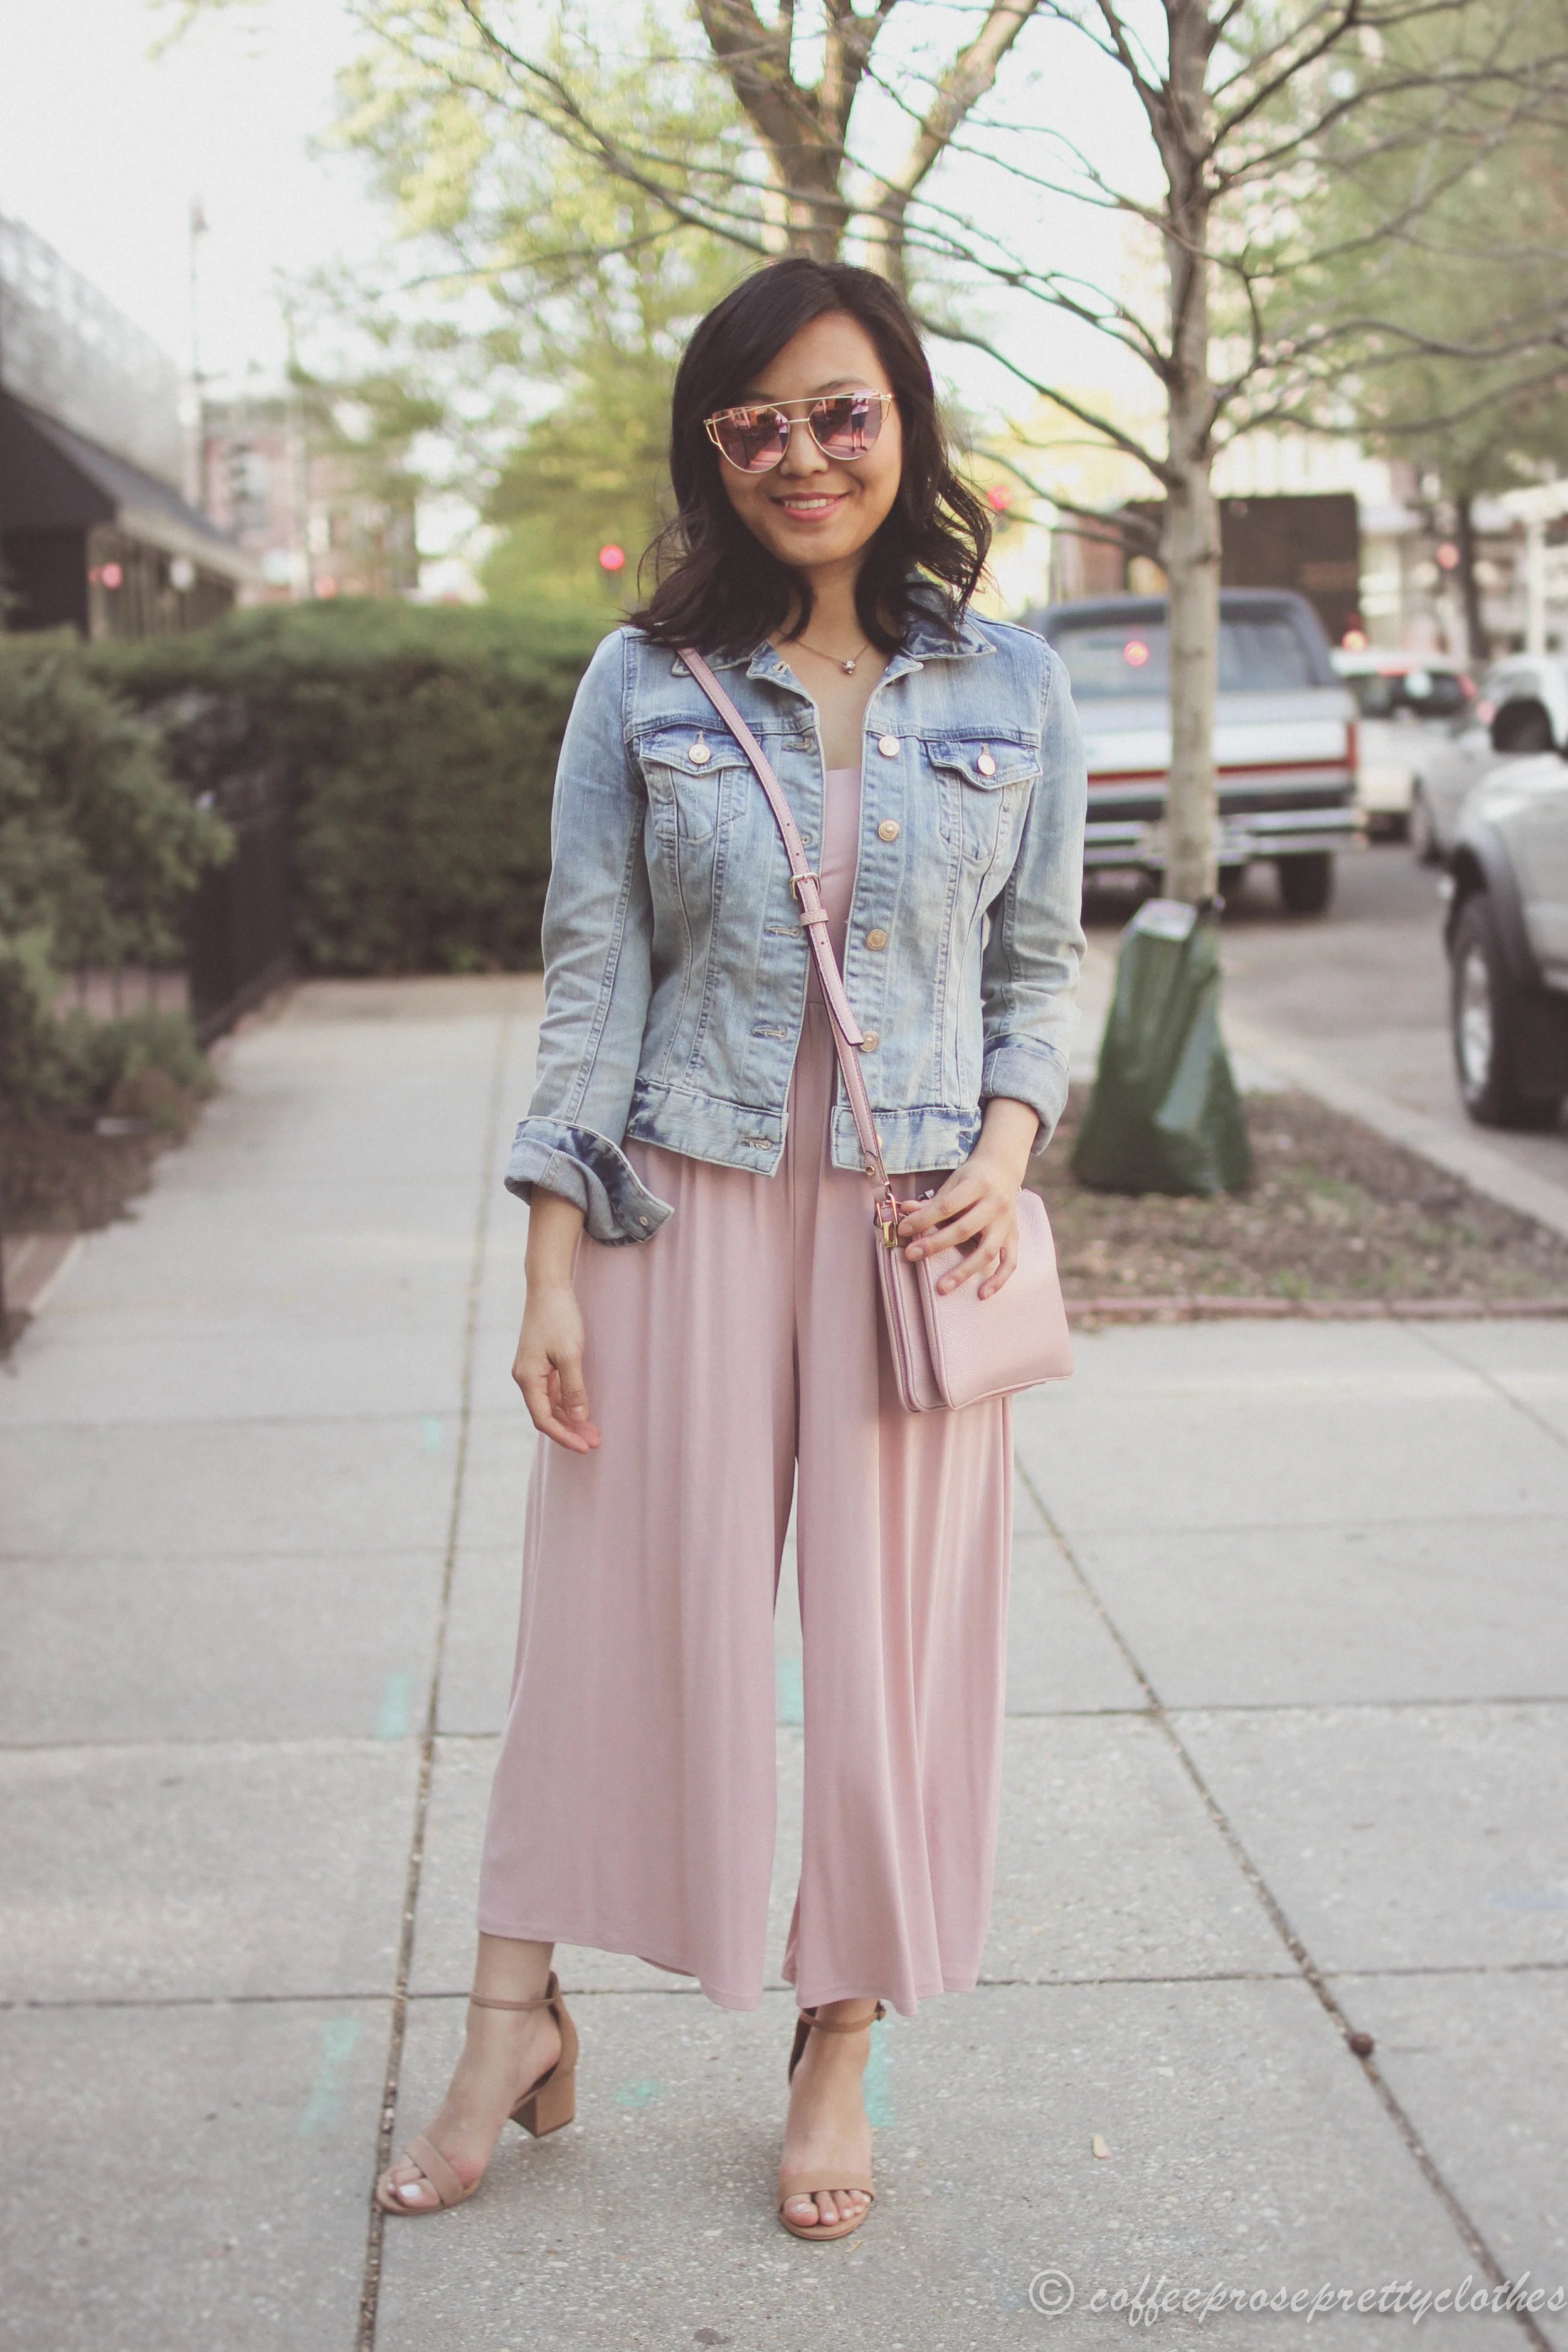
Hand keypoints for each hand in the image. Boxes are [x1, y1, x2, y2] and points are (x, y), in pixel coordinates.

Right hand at [513, 1278, 600, 1450]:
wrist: (548, 1287)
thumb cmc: (558, 1317)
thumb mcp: (570, 1355)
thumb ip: (574, 1389)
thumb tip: (579, 1418)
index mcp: (527, 1378)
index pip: (544, 1419)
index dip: (564, 1435)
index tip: (585, 1446)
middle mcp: (525, 1378)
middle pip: (547, 1415)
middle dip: (571, 1430)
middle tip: (595, 1441)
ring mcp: (532, 1371)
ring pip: (551, 1405)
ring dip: (571, 1419)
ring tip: (594, 1431)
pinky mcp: (541, 1364)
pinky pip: (553, 1392)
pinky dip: (568, 1403)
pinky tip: (583, 1410)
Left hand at [894, 1098, 1038, 1301]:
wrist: (1003, 1169)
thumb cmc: (973, 1178)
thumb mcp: (953, 1182)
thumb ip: (931, 1201)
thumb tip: (905, 1210)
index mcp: (978, 1185)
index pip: (947, 1205)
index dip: (924, 1219)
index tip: (904, 1230)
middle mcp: (996, 1204)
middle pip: (964, 1229)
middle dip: (935, 1245)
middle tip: (911, 1255)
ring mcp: (1007, 1223)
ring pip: (987, 1251)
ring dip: (964, 1271)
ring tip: (942, 1288)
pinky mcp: (1014, 1236)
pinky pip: (1009, 1262)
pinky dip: (998, 1280)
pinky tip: (982, 1294)